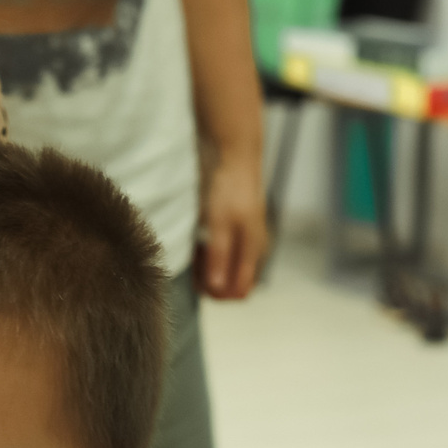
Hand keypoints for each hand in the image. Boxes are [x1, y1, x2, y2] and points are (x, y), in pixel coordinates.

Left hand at [196, 152, 270, 298]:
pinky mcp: (234, 230)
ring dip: (207, 269)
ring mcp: (243, 239)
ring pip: (225, 269)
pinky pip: (221, 255)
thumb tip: (217, 289)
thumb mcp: (220, 224)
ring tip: (194, 250)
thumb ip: (219, 256)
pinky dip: (207, 255)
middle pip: (231, 283)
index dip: (218, 293)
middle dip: (210, 281)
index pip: (240, 291)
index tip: (199, 279)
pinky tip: (197, 242)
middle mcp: (251, 249)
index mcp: (253, 250)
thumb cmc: (228, 188)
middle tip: (193, 262)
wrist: (232, 154)